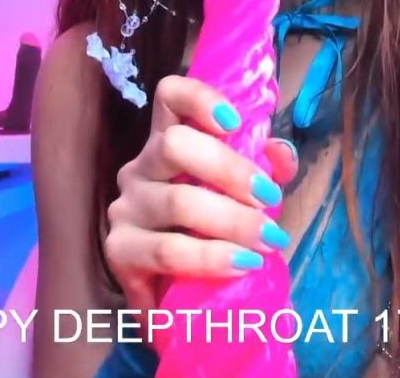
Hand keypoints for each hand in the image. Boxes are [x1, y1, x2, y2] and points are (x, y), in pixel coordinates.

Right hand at [104, 75, 298, 313]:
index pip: (169, 97)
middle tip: (269, 199)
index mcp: (168, 143)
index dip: (199, 98)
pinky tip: (242, 265)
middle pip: (175, 144)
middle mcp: (140, 168)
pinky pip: (169, 250)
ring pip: (178, 201)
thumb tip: (279, 153)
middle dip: (231, 171)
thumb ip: (266, 170)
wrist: (185, 302)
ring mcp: (126, 208)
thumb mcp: (246, 199)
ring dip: (233, 221)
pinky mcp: (119, 251)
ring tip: (267, 241)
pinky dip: (212, 258)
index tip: (235, 122)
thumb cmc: (214, 237)